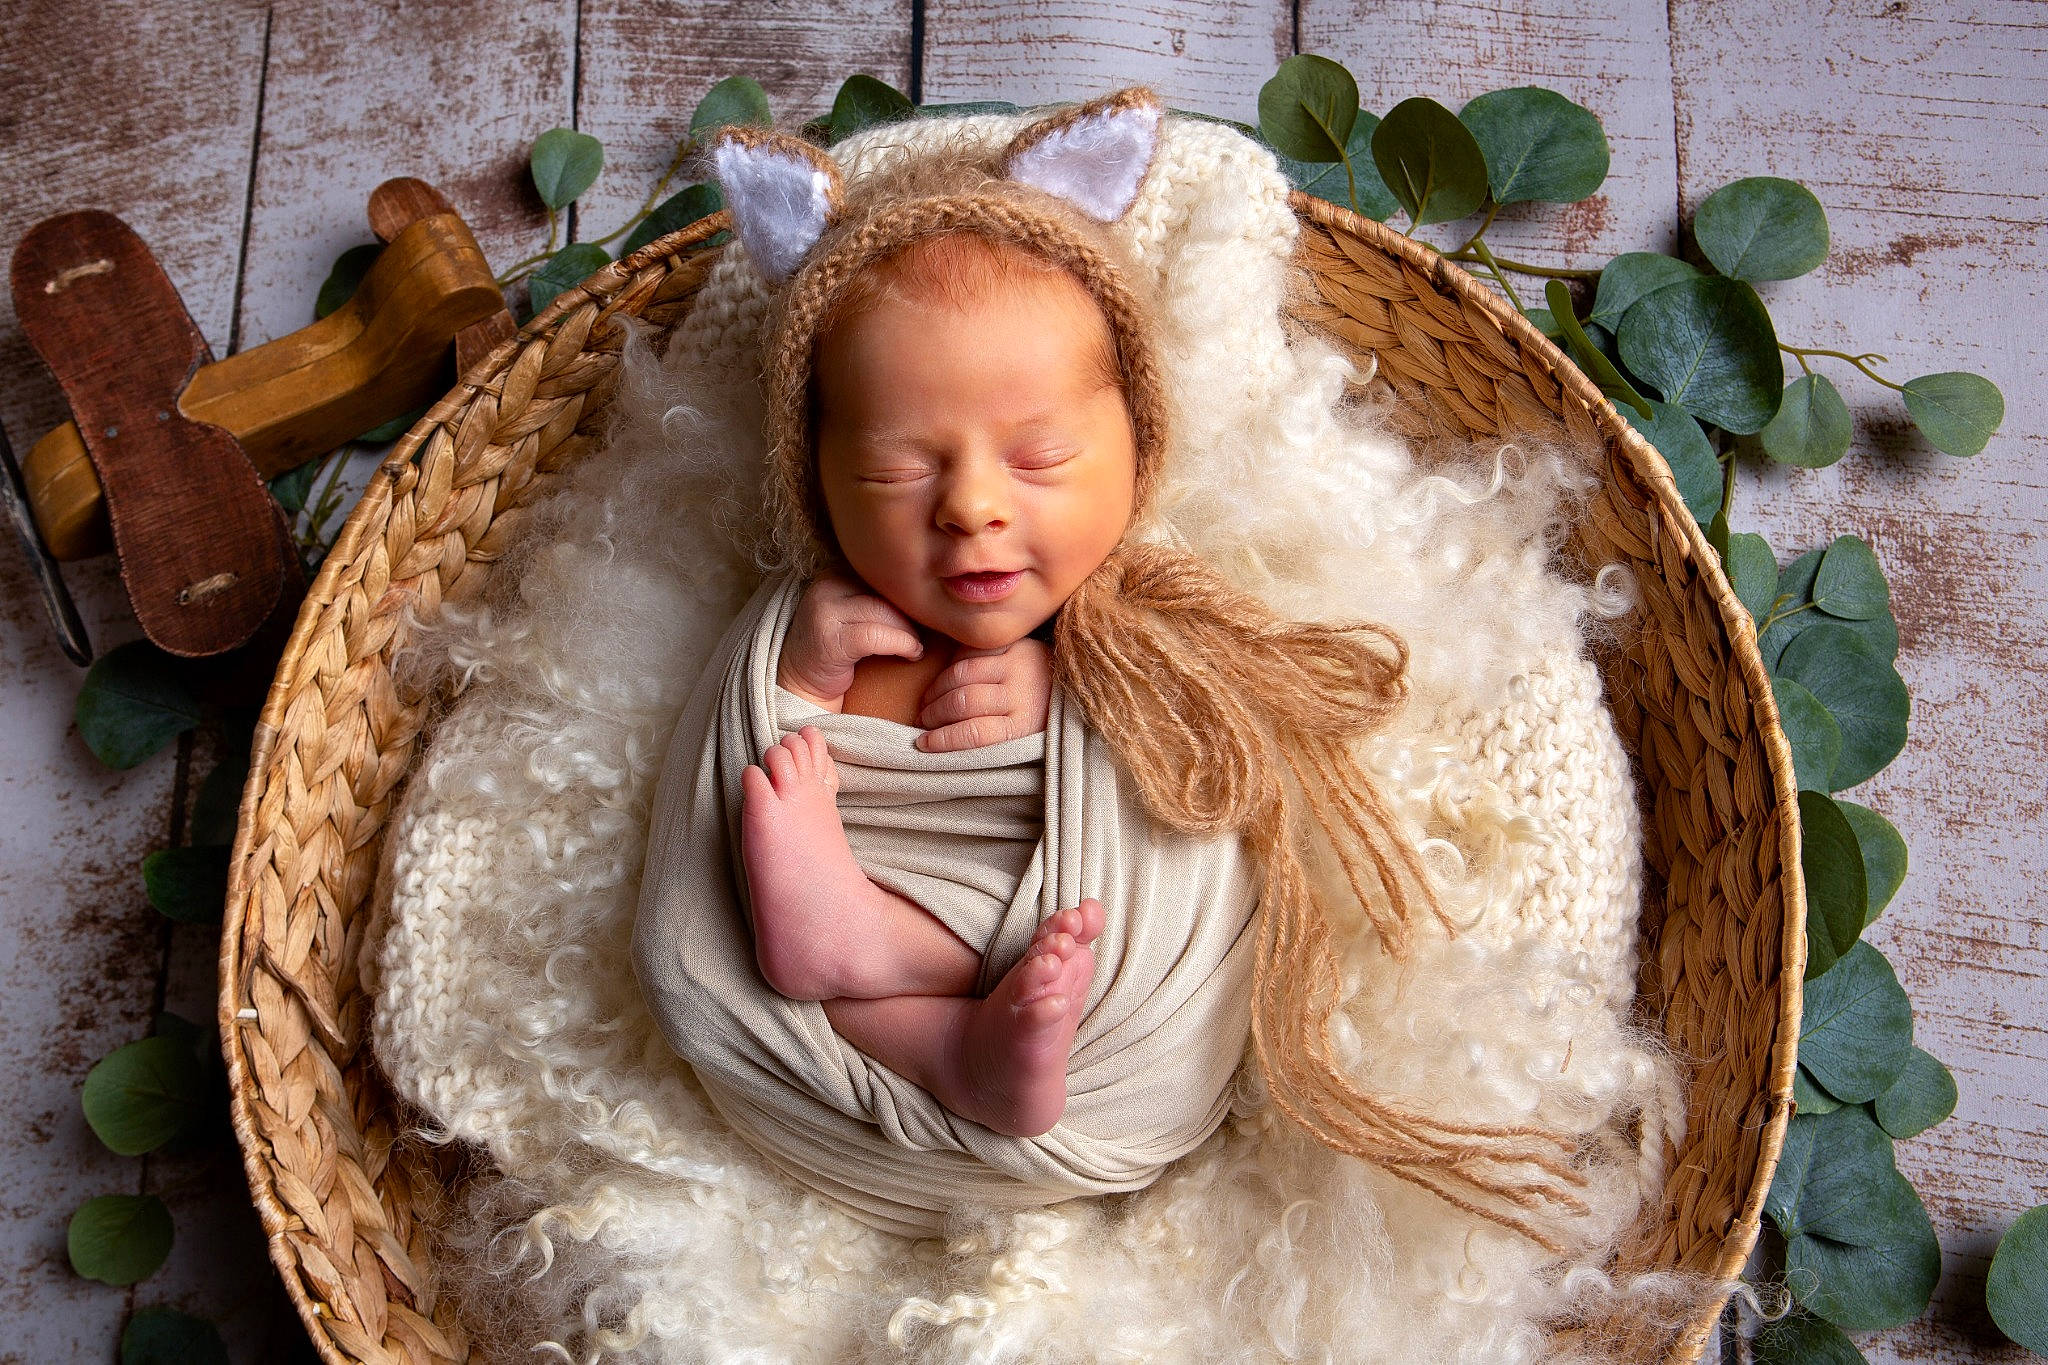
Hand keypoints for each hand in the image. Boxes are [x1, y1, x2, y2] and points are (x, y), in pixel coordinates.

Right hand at [778, 572, 924, 708]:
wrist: (802, 683)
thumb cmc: (839, 647)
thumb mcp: (857, 611)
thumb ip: (879, 597)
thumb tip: (929, 590)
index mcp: (836, 571)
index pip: (886, 574)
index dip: (909, 593)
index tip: (926, 611)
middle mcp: (826, 585)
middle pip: (887, 591)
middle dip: (912, 613)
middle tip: (928, 630)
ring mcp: (824, 611)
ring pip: (884, 612)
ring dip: (910, 632)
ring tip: (918, 645)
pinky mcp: (829, 639)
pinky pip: (876, 636)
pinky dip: (902, 645)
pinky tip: (912, 654)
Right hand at [915, 637, 1053, 751]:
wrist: (1076, 687)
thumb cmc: (1039, 721)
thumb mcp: (1022, 741)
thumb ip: (990, 744)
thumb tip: (939, 746)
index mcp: (1024, 725)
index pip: (975, 733)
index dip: (943, 739)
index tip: (923, 744)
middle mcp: (1022, 693)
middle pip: (963, 701)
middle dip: (934, 713)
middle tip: (922, 720)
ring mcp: (1018, 664)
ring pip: (962, 673)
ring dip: (937, 689)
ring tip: (929, 701)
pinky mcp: (1015, 643)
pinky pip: (971, 650)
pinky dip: (954, 663)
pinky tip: (948, 678)